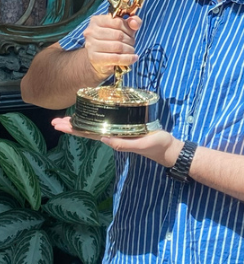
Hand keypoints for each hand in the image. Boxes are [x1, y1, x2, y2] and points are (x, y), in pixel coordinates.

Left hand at [51, 117, 183, 167]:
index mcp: (114, 139)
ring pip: (94, 127)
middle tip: (55, 121)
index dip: (74, 129)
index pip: (89, 134)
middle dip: (72, 126)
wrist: (168, 148)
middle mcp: (113, 136)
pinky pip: (105, 123)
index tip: (59, 125)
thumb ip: (124, 143)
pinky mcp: (125, 128)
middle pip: (88, 131)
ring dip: (80, 123)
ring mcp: (118, 132)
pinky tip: (91, 115)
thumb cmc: (156, 145)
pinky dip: (94, 119)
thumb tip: (103, 139)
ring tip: (67, 118)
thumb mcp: (142, 143)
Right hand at [83, 14, 140, 79]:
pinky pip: (116, 58)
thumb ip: (133, 21)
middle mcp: (91, 31)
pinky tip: (134, 58)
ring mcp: (91, 45)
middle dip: (130, 40)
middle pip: (118, 35)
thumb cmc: (112, 40)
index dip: (129, 29)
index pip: (118, 22)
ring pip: (118, 46)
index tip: (131, 34)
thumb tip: (134, 23)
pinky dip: (128, 59)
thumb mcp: (123, 28)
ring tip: (131, 51)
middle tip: (132, 44)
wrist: (99, 60)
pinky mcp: (94, 58)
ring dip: (129, 50)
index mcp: (97, 20)